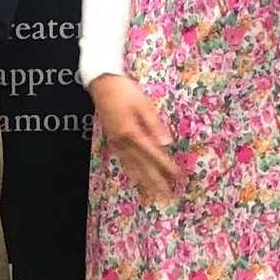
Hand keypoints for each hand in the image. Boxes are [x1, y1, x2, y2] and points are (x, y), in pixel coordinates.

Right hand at [89, 73, 182, 203]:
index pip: (153, 154)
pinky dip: (132, 172)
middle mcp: (122, 142)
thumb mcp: (144, 104)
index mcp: (131, 132)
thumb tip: (166, 143)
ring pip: (131, 167)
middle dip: (156, 181)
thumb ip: (155, 124)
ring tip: (154, 193)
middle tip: (167, 195)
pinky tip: (137, 178)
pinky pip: (124, 162)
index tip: (178, 176)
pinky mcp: (112, 141)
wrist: (102, 84)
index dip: (166, 166)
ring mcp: (116, 143)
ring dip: (144, 181)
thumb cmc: (125, 91)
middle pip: (142, 166)